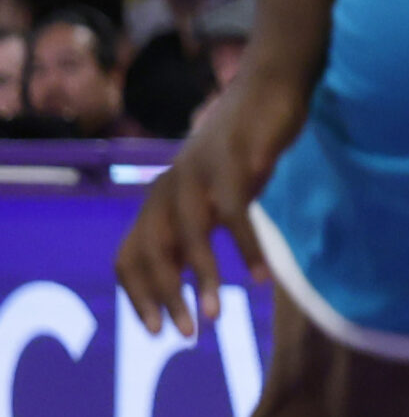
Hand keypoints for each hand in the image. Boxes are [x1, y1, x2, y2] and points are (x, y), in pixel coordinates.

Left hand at [115, 65, 307, 335]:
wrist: (271, 82)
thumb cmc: (245, 139)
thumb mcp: (212, 187)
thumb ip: (197, 220)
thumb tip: (188, 270)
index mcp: (161, 195)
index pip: (129, 256)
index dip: (139, 296)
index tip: (159, 329)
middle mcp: (171, 185)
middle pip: (149, 253)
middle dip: (164, 299)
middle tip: (186, 335)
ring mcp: (201, 172)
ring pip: (188, 238)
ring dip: (201, 282)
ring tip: (215, 317)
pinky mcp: (236, 162)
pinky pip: (235, 215)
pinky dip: (247, 249)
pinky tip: (262, 277)